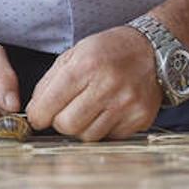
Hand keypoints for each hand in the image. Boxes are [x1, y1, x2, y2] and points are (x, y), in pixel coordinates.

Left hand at [27, 26, 163, 140]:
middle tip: (65, 112)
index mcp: (86, 66)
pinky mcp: (140, 118)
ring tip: (90, 110)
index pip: (48, 105)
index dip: (37, 116)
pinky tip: (109, 112)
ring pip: (88, 136)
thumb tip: (34, 112)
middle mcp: (108, 86)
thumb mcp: (75, 54)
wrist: (154, 50)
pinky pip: (111, 138)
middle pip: (67, 126)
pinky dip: (104, 129)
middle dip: (60, 122)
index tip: (39, 116)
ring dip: (83, 127)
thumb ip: (50, 82)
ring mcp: (127, 104)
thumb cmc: (110, 51)